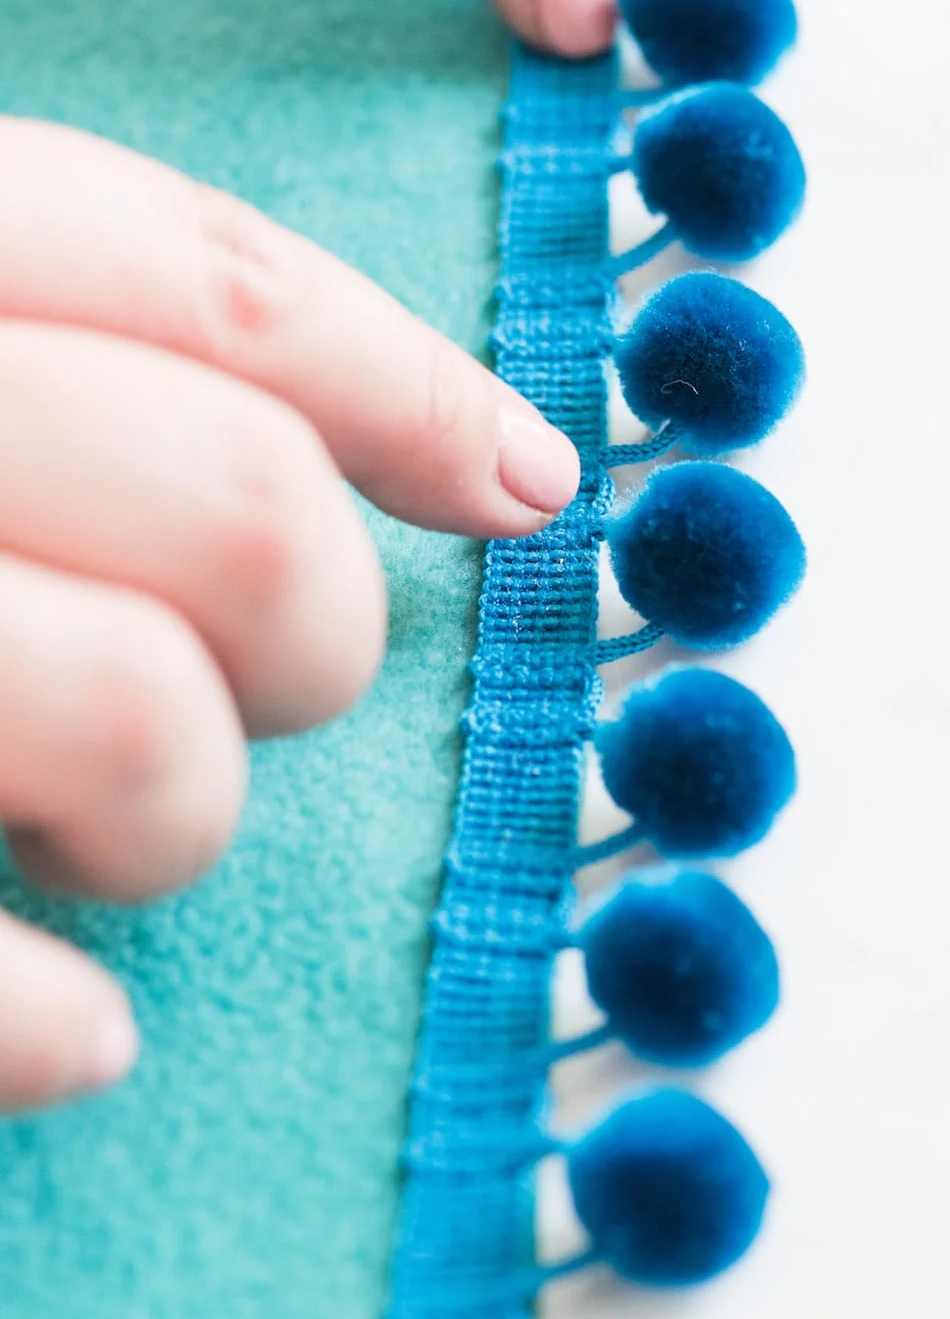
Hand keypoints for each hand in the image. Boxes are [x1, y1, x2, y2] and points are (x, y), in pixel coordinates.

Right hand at [0, 120, 579, 1111]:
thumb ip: (76, 362)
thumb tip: (448, 468)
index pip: (198, 276)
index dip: (403, 385)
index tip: (533, 480)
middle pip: (232, 501)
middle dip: (315, 621)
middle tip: (274, 679)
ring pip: (138, 711)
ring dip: (179, 807)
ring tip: (121, 833)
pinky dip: (43, 1023)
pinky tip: (80, 1041)